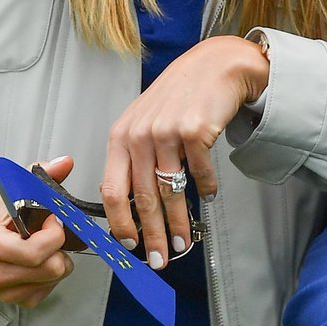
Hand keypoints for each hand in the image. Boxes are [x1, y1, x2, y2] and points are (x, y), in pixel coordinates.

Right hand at [0, 157, 74, 306]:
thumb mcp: (6, 193)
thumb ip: (36, 175)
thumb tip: (64, 162)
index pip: (36, 251)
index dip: (53, 233)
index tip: (51, 219)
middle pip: (50, 269)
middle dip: (61, 247)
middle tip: (51, 233)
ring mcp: (4, 290)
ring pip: (52, 280)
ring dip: (58, 260)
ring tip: (46, 245)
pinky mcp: (12, 299)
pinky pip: (46, 291)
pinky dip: (50, 276)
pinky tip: (40, 261)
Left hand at [100, 36, 268, 269]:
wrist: (214, 66)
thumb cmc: (179, 95)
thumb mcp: (145, 121)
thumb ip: (135, 157)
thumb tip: (133, 206)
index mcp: (121, 135)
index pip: (112, 190)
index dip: (120, 224)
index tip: (129, 246)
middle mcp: (140, 134)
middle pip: (143, 198)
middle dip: (151, 235)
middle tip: (159, 259)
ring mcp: (167, 132)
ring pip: (171, 192)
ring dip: (178, 223)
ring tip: (183, 241)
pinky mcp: (195, 131)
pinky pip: (200, 174)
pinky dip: (205, 190)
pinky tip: (207, 197)